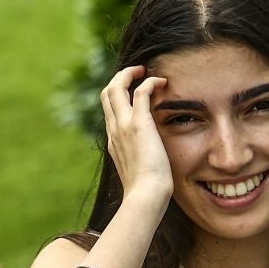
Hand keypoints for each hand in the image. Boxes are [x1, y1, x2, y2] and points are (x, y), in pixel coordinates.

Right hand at [100, 65, 172, 204]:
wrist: (145, 197)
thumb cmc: (146, 192)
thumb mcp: (138, 174)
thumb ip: (140, 163)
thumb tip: (149, 165)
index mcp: (113, 141)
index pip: (109, 110)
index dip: (118, 96)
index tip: (132, 92)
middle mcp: (114, 130)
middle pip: (106, 93)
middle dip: (119, 78)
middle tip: (137, 73)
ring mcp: (123, 126)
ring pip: (115, 87)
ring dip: (129, 73)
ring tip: (145, 70)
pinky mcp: (139, 124)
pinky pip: (141, 91)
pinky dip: (150, 81)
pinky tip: (162, 82)